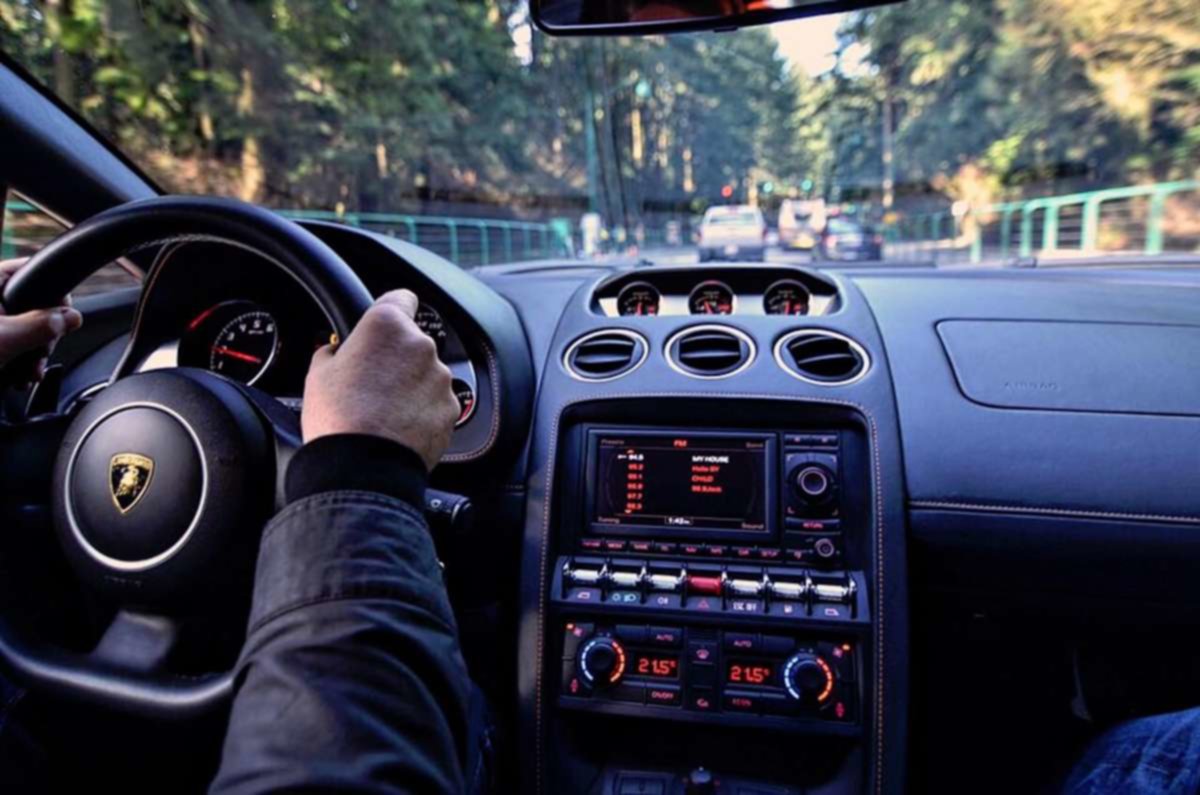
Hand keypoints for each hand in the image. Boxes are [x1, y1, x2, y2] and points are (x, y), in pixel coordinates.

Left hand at [0, 258, 82, 386]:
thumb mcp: (5, 338)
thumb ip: (41, 325)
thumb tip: (73, 318)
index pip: (31, 271)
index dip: (53, 292)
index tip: (63, 315)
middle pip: (34, 304)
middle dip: (44, 335)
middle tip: (40, 352)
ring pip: (26, 328)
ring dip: (34, 353)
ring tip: (29, 372)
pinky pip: (15, 345)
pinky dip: (21, 361)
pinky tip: (20, 376)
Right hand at [301, 289, 458, 470]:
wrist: (363, 466)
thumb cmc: (339, 418)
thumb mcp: (319, 374)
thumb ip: (334, 352)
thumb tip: (337, 353)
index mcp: (387, 326)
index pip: (401, 297)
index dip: (392, 309)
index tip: (385, 321)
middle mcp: (421, 346)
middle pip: (412, 342)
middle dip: (396, 358)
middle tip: (370, 382)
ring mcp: (440, 379)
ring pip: (426, 374)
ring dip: (410, 386)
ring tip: (383, 410)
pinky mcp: (451, 409)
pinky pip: (436, 402)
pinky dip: (423, 411)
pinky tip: (399, 427)